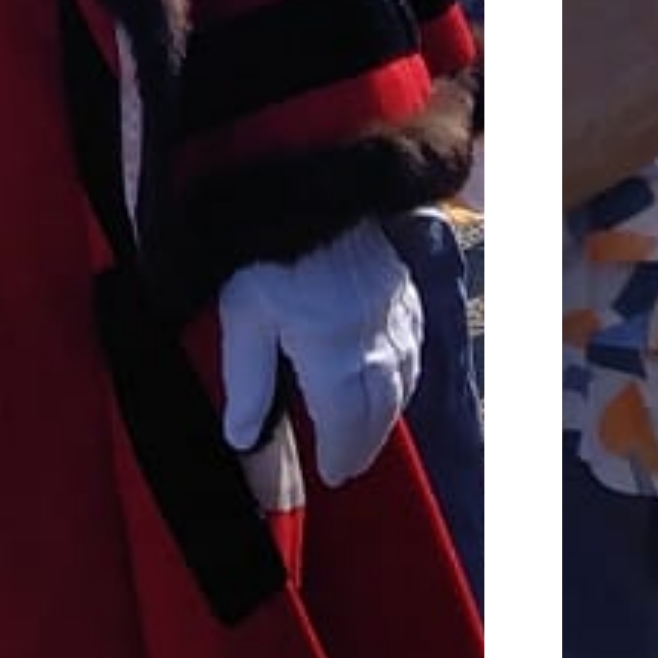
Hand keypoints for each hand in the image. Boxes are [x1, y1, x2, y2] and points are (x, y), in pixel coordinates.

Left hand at [216, 222, 423, 490]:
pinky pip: (413, 344)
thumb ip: (248, 379)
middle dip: (364, 442)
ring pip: (401, 380)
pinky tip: (392, 375)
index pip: (346, 423)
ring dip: (385, 413)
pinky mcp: (402, 287)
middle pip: (379, 408)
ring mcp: (394, 312)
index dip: (341, 454)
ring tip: (367, 432)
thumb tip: (243, 438)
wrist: (312, 182)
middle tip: (349, 464)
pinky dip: (404, 372)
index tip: (333, 474)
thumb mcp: (244, 314)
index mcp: (334, 354)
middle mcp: (374, 340)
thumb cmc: (267, 249)